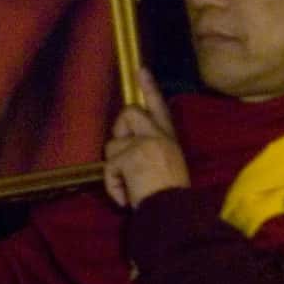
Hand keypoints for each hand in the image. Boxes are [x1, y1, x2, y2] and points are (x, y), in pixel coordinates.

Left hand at [104, 75, 188, 208]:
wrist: (175, 214)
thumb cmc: (171, 198)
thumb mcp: (168, 167)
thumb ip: (150, 151)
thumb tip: (124, 144)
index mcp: (170, 141)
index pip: (160, 109)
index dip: (149, 89)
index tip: (140, 69)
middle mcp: (159, 137)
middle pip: (129, 113)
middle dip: (119, 129)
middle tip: (124, 153)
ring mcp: (145, 144)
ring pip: (112, 143)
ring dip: (114, 167)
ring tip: (131, 185)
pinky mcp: (130, 155)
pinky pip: (108, 166)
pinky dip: (112, 185)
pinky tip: (126, 197)